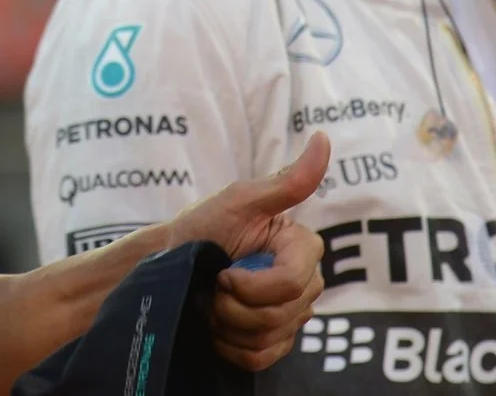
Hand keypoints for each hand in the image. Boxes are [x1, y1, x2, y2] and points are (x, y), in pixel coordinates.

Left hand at [163, 132, 329, 370]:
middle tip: (211, 286)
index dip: (251, 286)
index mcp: (303, 247)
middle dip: (232, 305)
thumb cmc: (202, 227)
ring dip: (227, 324)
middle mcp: (306, 282)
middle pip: (281, 315)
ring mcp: (292, 315)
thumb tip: (324, 139)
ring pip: (269, 338)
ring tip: (211, 302)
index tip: (222, 271)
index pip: (293, 282)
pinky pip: (261, 358)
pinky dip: (230, 345)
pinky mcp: (274, 341)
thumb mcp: (239, 200)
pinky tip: (216, 326)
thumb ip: (287, 181)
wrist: (171, 263)